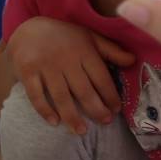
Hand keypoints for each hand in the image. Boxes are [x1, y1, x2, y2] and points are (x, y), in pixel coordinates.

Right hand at [5, 17, 135, 133]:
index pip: (101, 78)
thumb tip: (133, 61)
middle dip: (96, 109)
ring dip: (72, 116)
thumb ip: (110, 50)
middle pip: (83, 90)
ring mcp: (45, 66)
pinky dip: (44, 110)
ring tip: (81, 131)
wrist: (28, 28)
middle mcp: (65, 59)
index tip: (116, 110)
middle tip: (104, 122)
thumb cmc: (64, 37)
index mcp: (83, 50)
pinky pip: (36, 95)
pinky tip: (54, 122)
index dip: (110, 96)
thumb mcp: (88, 37)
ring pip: (61, 96)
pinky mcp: (27, 71)